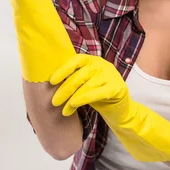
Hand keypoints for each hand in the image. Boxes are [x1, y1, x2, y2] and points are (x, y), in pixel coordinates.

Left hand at [50, 54, 169, 161]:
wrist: (120, 110)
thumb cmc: (97, 96)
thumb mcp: (84, 85)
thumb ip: (72, 81)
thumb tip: (49, 84)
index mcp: (93, 60)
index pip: (76, 60)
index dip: (63, 69)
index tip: (51, 81)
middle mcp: (103, 65)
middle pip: (80, 75)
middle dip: (64, 89)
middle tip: (54, 101)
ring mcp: (111, 75)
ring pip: (87, 85)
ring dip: (72, 98)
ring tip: (62, 109)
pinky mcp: (118, 88)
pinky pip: (97, 93)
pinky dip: (83, 99)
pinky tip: (73, 105)